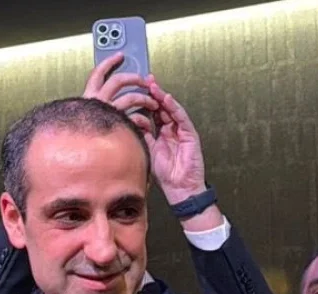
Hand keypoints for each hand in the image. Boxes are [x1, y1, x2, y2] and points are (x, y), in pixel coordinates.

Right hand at [83, 52, 158, 130]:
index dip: (109, 63)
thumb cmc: (79, 137)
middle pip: (119, 80)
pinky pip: (136, 117)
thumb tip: (100, 99)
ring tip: (152, 103)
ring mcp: (109, 112)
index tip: (119, 56)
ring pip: (132, 97)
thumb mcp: (80, 116)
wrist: (78, 155)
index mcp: (87, 97)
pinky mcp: (119, 124)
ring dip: (145, 99)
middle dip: (135, 78)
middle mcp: (97, 102)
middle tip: (143, 80)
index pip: (98, 73)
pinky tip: (145, 124)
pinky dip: (143, 120)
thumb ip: (90, 107)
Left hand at [143, 77, 208, 203]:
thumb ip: (141, 137)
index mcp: (160, 134)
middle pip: (161, 108)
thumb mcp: (147, 152)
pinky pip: (181, 118)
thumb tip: (128, 124)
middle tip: (144, 80)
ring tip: (153, 85)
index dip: (143, 102)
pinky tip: (166, 99)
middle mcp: (171, 130)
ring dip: (161, 97)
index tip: (133, 92)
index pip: (151, 114)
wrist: (180, 188)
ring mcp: (181, 131)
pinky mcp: (190, 134)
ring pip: (171, 109)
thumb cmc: (166, 175)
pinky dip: (174, 108)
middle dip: (152, 94)